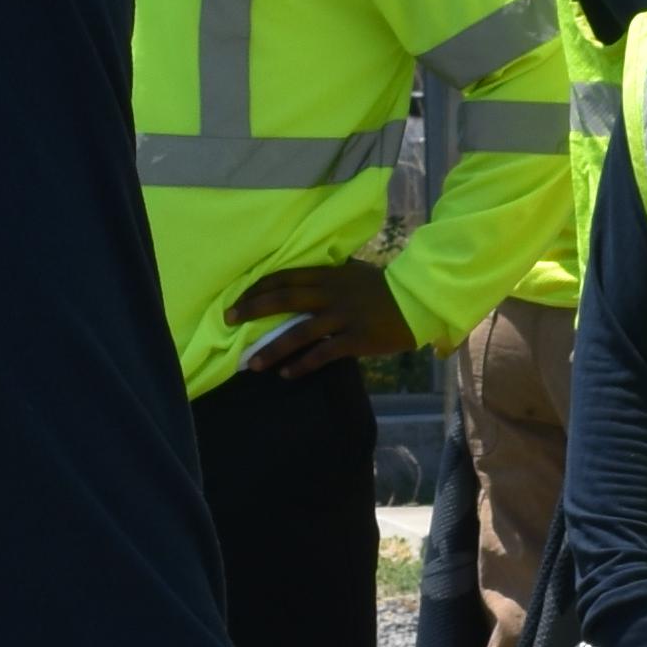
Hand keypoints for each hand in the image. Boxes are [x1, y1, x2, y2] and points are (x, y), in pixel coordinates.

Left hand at [230, 260, 410, 374]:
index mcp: (329, 275)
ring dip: (272, 349)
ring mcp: (343, 317)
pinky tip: (287, 374)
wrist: (418, 300)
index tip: (237, 298)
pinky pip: (323, 353)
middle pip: (284, 299)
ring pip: (299, 332)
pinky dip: (302, 365)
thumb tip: (302, 280)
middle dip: (252, 309)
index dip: (258, 287)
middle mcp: (331, 294)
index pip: (284, 277)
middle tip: (229, 320)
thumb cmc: (384, 287)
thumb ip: (328, 277)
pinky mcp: (356, 339)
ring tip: (252, 363)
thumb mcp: (353, 272)